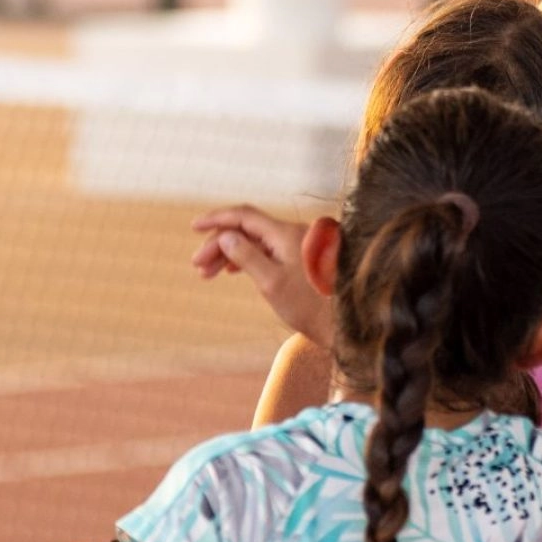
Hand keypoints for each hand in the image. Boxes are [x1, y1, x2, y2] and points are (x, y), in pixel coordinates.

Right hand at [190, 205, 332, 350]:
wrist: (347, 325)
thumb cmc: (312, 308)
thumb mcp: (271, 283)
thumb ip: (246, 256)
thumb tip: (225, 236)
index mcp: (286, 234)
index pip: (244, 216)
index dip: (216, 218)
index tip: (194, 226)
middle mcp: (294, 234)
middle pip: (247, 229)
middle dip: (220, 244)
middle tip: (198, 266)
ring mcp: (298, 246)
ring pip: (256, 241)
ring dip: (230, 254)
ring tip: (208, 274)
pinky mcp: (301, 260)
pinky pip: (267, 251)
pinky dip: (247, 259)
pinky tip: (233, 271)